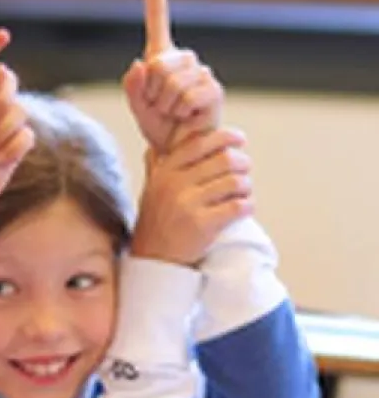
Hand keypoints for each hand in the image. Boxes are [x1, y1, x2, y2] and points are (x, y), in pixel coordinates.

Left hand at [122, 0, 222, 152]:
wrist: (180, 152)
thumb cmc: (159, 129)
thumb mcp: (137, 108)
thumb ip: (132, 88)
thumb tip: (141, 66)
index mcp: (162, 57)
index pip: (158, 17)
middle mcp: (184, 60)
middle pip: (159, 65)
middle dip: (151, 93)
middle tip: (159, 109)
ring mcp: (201, 73)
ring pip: (171, 81)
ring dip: (164, 105)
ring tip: (172, 115)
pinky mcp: (213, 89)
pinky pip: (187, 95)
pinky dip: (179, 111)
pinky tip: (186, 118)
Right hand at [131, 127, 252, 266]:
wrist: (153, 261)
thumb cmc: (156, 224)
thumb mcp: (150, 190)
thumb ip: (156, 166)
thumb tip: (159, 145)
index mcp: (165, 172)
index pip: (200, 143)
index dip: (225, 137)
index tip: (240, 140)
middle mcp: (174, 185)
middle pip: (224, 160)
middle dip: (242, 163)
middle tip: (244, 171)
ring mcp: (188, 205)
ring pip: (235, 182)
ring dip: (246, 187)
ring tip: (242, 193)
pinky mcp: (202, 225)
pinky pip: (239, 206)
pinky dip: (248, 206)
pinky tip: (243, 209)